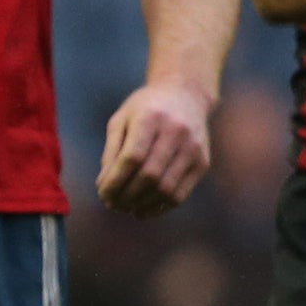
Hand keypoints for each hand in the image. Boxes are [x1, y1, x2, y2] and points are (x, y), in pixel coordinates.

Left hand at [97, 80, 211, 217]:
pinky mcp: (202, 162)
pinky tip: (143, 210)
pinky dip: (159, 207)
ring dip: (142, 204)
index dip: (115, 180)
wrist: (185, 95)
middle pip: (150, 175)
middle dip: (127, 195)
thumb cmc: (145, 109)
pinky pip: (180, 194)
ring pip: (166, 188)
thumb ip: (112, 151)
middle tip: (112, 204)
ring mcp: (193, 148)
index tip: (103, 193)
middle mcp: (176, 131)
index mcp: (151, 117)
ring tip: (125, 207)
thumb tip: (104, 185)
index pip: (132, 157)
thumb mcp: (122, 119)